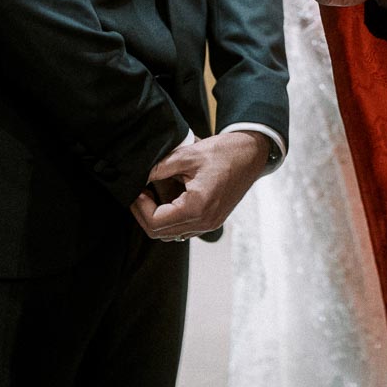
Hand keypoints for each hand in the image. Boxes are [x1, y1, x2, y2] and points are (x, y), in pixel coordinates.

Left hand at [131, 128, 270, 241]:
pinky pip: (183, 228)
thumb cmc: (224, 152)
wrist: (251, 153)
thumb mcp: (187, 155)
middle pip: (160, 233)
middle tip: (139, 192)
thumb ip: (160, 168)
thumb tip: (139, 177)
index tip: (136, 190)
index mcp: (197, 207)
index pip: (155, 222)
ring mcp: (209, 224)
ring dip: (156, 218)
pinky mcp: (212, 221)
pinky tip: (168, 198)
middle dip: (144, 214)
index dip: (139, 207)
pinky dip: (171, 218)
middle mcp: (204, 222)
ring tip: (152, 194)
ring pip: (170, 234)